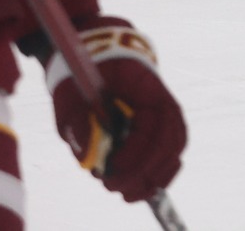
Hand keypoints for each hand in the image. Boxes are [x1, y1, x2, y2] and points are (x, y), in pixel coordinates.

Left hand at [47, 16, 185, 202]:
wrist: (94, 51)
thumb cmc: (81, 71)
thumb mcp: (71, 94)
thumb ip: (78, 123)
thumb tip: (90, 157)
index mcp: (146, 88)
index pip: (152, 127)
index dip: (134, 154)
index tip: (110, 173)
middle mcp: (161, 101)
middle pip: (169, 142)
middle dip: (145, 172)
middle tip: (117, 191)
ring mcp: (162, 112)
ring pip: (173, 148)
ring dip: (156, 175)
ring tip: (131, 194)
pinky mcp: (156, 122)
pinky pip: (168, 147)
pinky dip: (160, 168)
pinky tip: (144, 184)